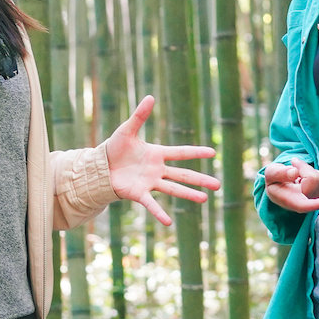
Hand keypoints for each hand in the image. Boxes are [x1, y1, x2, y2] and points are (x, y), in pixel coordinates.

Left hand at [102, 96, 221, 225]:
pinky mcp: (139, 193)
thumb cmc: (114, 148)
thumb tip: (150, 97)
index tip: (213, 152)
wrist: (101, 166)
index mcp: (157, 154)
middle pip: (183, 175)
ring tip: (205, 199)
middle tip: (217, 185)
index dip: (196, 152)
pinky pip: (151, 204)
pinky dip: (159, 212)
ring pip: (173, 189)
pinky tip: (169, 222)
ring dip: (188, 194)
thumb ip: (139, 116)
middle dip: (200, 179)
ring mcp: (150, 183)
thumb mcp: (126, 130)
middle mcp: (157, 170)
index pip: (181, 152)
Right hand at [261, 160, 318, 214]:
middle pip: (313, 179)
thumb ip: (279, 173)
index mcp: (289, 200)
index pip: (303, 205)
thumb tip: (294, 172)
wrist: (279, 186)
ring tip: (297, 174)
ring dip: (308, 170)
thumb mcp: (270, 173)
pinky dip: (315, 172)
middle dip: (303, 168)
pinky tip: (305, 177)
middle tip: (292, 167)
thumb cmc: (275, 181)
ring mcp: (315, 200)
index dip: (314, 204)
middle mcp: (304, 203)